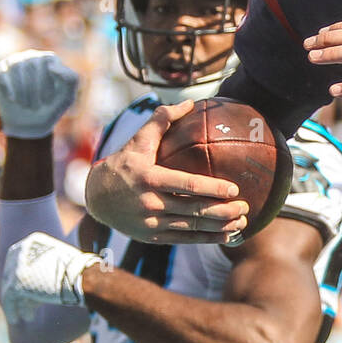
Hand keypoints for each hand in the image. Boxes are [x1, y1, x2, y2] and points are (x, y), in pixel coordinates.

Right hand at [0, 50, 78, 139]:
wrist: (31, 122)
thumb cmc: (51, 106)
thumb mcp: (67, 96)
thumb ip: (70, 79)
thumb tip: (52, 66)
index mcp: (50, 59)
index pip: (47, 61)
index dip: (46, 83)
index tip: (48, 101)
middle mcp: (32, 56)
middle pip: (31, 64)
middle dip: (33, 88)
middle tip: (35, 106)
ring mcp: (14, 61)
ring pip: (16, 67)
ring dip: (21, 90)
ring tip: (25, 105)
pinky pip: (1, 72)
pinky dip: (7, 87)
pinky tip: (13, 99)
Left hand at [0, 232, 101, 321]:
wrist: (82, 276)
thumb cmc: (80, 269)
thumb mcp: (61, 260)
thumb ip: (47, 265)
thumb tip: (43, 279)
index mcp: (33, 241)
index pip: (20, 260)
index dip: (21, 276)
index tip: (26, 290)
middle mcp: (22, 250)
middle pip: (13, 274)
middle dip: (19, 291)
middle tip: (27, 305)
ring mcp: (17, 266)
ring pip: (10, 287)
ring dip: (18, 303)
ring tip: (27, 316)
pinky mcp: (16, 283)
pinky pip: (9, 299)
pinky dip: (12, 310)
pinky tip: (18, 319)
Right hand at [85, 99, 250, 243]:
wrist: (96, 197)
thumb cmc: (123, 164)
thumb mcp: (138, 140)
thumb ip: (162, 120)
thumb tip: (190, 103)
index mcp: (149, 178)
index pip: (186, 184)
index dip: (211, 187)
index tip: (234, 188)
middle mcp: (150, 203)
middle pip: (193, 209)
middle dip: (222, 210)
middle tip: (245, 206)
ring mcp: (151, 223)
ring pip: (191, 227)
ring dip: (219, 226)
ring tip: (242, 221)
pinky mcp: (153, 237)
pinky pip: (185, 239)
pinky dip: (207, 239)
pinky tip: (227, 235)